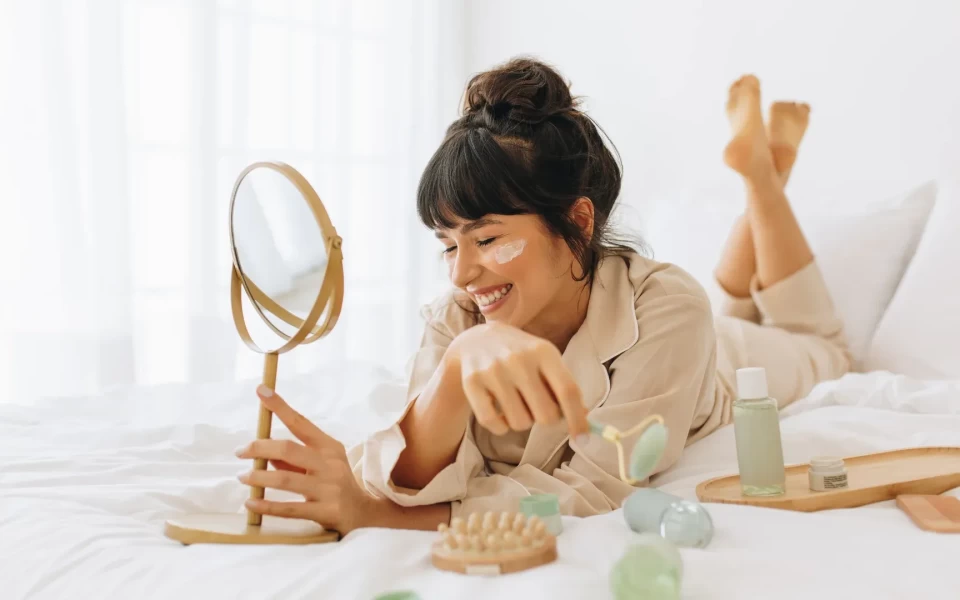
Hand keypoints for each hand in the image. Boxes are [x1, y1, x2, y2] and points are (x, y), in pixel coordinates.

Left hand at [235, 385, 382, 535]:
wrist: (364, 514)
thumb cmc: (336, 485)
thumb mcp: (321, 466)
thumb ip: (294, 460)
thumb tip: (265, 454)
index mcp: (328, 447)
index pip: (301, 422)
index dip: (280, 407)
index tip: (261, 390)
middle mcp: (329, 463)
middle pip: (288, 449)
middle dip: (259, 447)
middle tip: (240, 452)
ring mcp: (328, 488)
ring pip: (285, 478)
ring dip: (258, 476)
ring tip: (243, 477)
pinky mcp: (325, 511)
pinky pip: (290, 508)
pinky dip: (267, 505)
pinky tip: (251, 503)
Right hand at [448, 322, 588, 440]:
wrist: (476, 341)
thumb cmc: (521, 357)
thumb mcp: (546, 361)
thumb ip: (564, 386)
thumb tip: (584, 418)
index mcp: (544, 351)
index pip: (568, 391)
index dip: (578, 419)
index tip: (583, 440)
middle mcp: (518, 358)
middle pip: (545, 414)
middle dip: (545, 419)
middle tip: (538, 408)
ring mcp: (493, 370)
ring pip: (520, 423)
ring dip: (522, 422)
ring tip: (516, 404)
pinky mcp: (472, 382)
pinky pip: (493, 424)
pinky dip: (500, 427)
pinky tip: (499, 412)